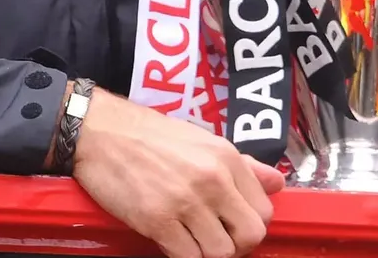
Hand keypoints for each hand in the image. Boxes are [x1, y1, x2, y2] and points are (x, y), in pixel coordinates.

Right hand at [71, 90, 282, 257]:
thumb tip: (276, 183)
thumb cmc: (149, 134)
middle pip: (250, 236)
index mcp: (226, 158)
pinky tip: (172, 242)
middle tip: (215, 240)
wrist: (100, 132)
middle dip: (236, 245)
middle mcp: (212, 179)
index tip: (234, 226)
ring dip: (207, 253)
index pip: (264, 211)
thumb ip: (243, 165)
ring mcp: (185, 202)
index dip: (250, 225)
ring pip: (220, 253)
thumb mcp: (202, 139)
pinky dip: (182, 256)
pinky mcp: (158, 221)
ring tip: (191, 241)